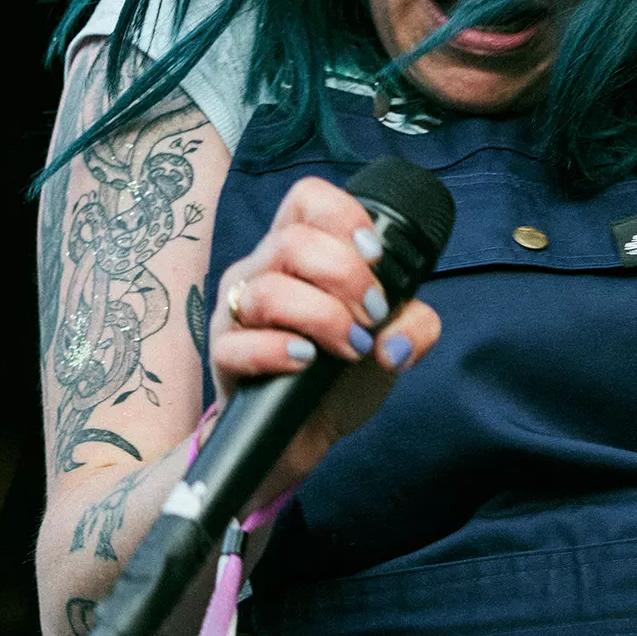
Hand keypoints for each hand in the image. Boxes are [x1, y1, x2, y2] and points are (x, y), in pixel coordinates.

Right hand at [210, 176, 441, 490]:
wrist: (306, 435)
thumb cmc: (341, 375)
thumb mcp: (391, 343)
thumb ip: (413, 326)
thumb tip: (396, 338)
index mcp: (299, 253)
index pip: (307, 200)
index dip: (344, 217)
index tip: (377, 257)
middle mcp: (262, 271)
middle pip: (292, 242)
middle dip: (347, 277)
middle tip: (373, 317)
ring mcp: (236, 312)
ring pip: (268, 290)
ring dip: (323, 317)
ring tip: (352, 348)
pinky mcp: (224, 357)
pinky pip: (239, 343)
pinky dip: (279, 351)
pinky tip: (306, 362)